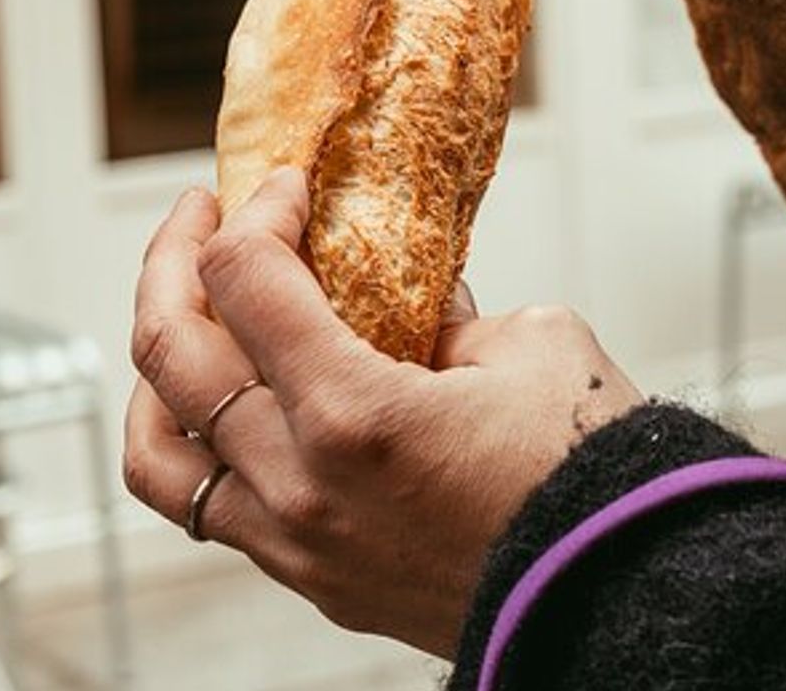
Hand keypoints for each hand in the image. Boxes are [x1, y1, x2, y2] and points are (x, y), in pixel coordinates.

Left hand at [123, 171, 642, 657]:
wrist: (629, 600)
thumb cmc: (596, 477)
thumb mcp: (531, 346)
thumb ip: (445, 307)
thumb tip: (404, 285)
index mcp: (351, 415)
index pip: (244, 278)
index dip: (257, 209)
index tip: (286, 187)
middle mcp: (300, 486)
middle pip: (169, 351)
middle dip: (174, 260)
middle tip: (203, 217)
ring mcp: (295, 544)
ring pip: (156, 453)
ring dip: (157, 370)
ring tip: (185, 321)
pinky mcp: (312, 580)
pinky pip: (212, 509)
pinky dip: (202, 443)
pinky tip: (237, 404)